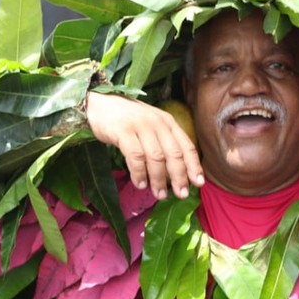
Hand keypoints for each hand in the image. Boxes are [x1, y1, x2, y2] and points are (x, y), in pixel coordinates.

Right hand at [86, 92, 204, 199]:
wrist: (99, 104)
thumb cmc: (128, 120)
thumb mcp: (151, 127)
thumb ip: (164, 143)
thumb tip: (177, 173)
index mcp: (168, 122)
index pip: (186, 146)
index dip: (194, 166)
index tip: (198, 183)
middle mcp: (157, 123)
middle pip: (174, 154)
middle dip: (179, 176)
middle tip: (181, 194)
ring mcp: (140, 126)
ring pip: (156, 157)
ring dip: (159, 179)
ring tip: (159, 194)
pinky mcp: (123, 131)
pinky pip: (135, 156)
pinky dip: (139, 172)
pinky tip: (140, 184)